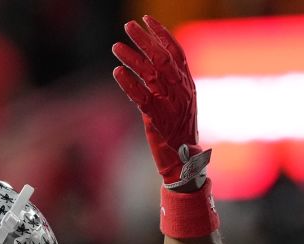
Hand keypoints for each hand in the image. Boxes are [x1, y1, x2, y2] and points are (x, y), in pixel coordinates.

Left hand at [113, 16, 209, 190]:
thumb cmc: (178, 134)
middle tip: (128, 27)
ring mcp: (170, 105)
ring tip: (116, 46)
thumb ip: (166, 85)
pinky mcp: (157, 120)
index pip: (177, 52)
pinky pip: (141, 97)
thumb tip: (150, 64)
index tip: (148, 20)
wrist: (184, 164)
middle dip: (144, 40)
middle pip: (163, 58)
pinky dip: (128, 84)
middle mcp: (182, 91)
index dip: (162, 34)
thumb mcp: (176, 105)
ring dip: (132, 58)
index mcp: (188, 85)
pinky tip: (116, 72)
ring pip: (150, 74)